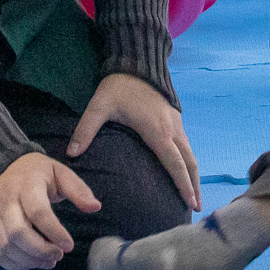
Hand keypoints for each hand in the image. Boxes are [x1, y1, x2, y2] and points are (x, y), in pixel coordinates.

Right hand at [0, 151, 99, 269]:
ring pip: (6, 246)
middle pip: (16, 232)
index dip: (54, 232)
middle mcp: (5, 200)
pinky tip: (34, 261)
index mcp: (26, 184)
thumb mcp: (61, 173)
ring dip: (30, 260)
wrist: (5, 168)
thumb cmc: (38, 174)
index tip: (69, 245)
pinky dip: (16, 264)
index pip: (37, 211)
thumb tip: (96, 207)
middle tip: (58, 254)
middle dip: (40, 250)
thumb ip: (78, 190)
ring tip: (50, 259)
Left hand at [69, 73, 200, 209]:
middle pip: (189, 162)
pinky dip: (189, 161)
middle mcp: (171, 129)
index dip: (183, 184)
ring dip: (194, 174)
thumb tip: (71, 154)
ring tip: (194, 195)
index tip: (190, 202)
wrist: (136, 62)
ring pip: (190, 154)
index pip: (175, 163)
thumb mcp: (99, 106)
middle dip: (194, 185)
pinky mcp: (175, 118)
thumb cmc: (118, 87)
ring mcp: (176, 123)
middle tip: (197, 207)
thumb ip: (85, 130)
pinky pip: (187, 145)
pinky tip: (186, 170)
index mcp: (157, 131)